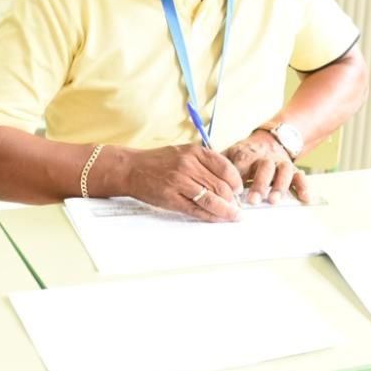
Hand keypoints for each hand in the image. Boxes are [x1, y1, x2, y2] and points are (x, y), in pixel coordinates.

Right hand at [123, 144, 242, 221]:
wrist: (131, 169)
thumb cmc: (158, 161)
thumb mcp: (183, 152)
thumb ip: (204, 162)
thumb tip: (227, 180)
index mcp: (194, 152)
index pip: (225, 168)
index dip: (236, 181)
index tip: (238, 189)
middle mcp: (188, 165)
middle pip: (220, 186)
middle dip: (232, 199)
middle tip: (237, 206)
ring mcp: (179, 182)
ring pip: (211, 200)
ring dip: (225, 210)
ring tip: (232, 215)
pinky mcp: (171, 198)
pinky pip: (196, 210)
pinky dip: (210, 216)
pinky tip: (217, 218)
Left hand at [223, 131, 309, 204]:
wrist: (271, 139)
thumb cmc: (246, 154)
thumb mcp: (230, 154)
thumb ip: (218, 164)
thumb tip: (198, 175)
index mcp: (248, 153)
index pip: (243, 161)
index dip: (240, 175)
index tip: (235, 191)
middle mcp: (266, 157)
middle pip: (265, 167)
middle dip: (260, 183)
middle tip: (254, 199)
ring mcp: (281, 162)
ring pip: (284, 170)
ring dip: (280, 185)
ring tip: (274, 200)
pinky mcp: (293, 169)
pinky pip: (300, 176)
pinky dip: (304, 187)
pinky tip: (304, 198)